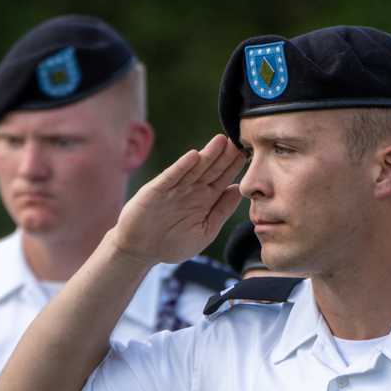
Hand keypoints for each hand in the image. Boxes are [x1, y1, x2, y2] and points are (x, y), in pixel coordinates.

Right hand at [110, 135, 243, 265]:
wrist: (140, 250)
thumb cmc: (172, 243)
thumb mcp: (204, 231)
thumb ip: (221, 212)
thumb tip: (238, 191)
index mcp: (205, 199)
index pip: (223, 179)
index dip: (235, 167)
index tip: (250, 154)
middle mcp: (191, 190)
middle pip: (212, 169)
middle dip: (225, 156)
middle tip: (240, 141)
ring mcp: (174, 188)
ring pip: (194, 169)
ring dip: (207, 155)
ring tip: (221, 141)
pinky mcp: (157, 190)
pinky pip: (171, 176)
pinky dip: (182, 167)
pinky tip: (194, 156)